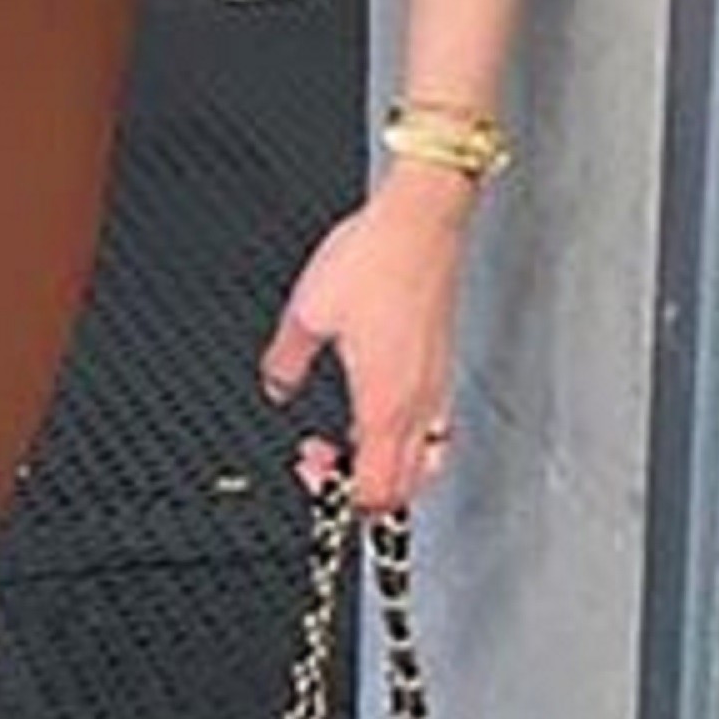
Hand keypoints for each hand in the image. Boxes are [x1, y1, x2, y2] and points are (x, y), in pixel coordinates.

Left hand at [256, 182, 468, 513]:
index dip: (340, 496)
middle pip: (404, 488)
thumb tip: (277, 387)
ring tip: (351, 442)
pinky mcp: (442, 367)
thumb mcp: (306, 314)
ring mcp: (435, 387)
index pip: (375, 491)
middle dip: (363, 490)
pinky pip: (431, 427)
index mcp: (383, 404)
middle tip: (325, 461)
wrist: (421, 223)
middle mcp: (417, 404)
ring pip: (425, 462)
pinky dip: (404, 438)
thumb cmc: (374, 261)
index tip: (308, 464)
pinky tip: (377, 410)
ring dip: (388, 467)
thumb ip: (285, 362)